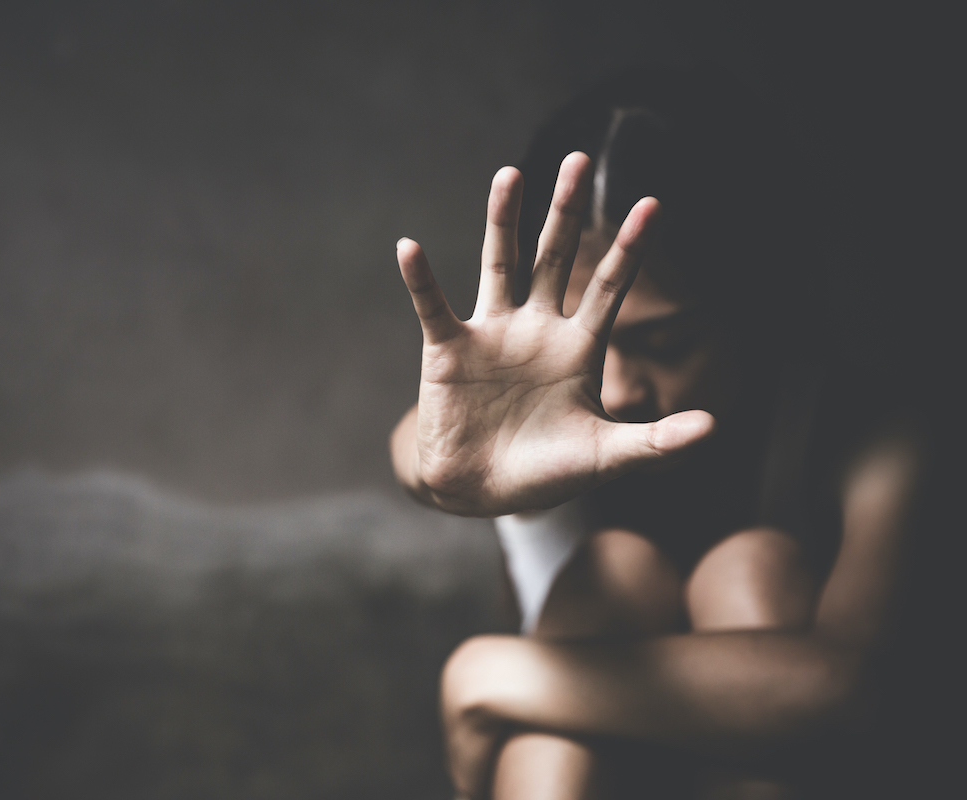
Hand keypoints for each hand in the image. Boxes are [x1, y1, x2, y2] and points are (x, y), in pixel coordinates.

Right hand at [396, 154, 714, 516]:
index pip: (608, 287)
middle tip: (576, 160)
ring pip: (499, 265)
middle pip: (553, 258)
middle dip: (565, 212)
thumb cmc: (545, 473)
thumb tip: (714, 428)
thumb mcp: (606, 459)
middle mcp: (536, 329)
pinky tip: (410, 249)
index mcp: (578, 349)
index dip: (629, 248)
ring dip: (501, 221)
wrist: (481, 491)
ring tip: (510, 175)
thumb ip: (655, 442)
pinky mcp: (449, 350)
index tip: (652, 204)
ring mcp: (492, 335)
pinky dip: (421, 279)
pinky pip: (434, 306)